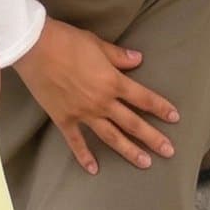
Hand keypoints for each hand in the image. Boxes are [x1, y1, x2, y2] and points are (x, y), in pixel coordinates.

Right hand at [14, 17, 179, 173]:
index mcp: (112, 81)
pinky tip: (94, 169)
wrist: (34, 47)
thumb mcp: (97, 43)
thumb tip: (138, 59)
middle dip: (152, 138)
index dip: (160, 107)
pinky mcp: (64, 119)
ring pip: (111, 136)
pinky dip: (84, 156)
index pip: (143, 98)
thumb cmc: (67, 40)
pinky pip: (76, 141)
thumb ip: (118, 56)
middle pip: (132, 123)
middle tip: (169, 151)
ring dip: (129, 151)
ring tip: (145, 163)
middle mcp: (102, 102)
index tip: (175, 117)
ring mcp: (83, 113)